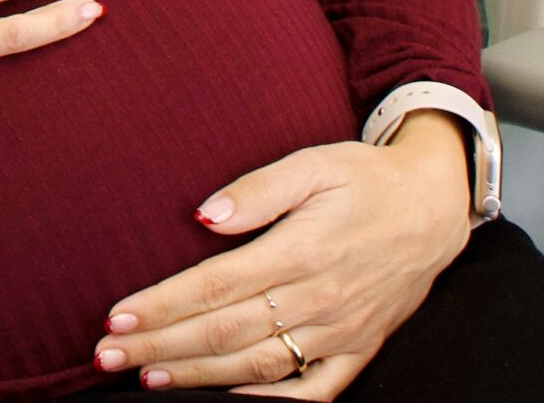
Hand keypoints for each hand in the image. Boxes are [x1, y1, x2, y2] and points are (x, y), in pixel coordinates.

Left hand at [93, 116, 471, 393]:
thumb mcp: (314, 164)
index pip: (216, 286)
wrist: (435, 208)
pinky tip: (231, 402)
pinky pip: (316, 391)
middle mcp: (319, 299)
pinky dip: (273, 402)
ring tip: (149, 379)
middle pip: (225, 332)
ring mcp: (340, 331)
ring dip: (200, 377)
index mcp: (302, 251)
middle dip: (161, 346)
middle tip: (108, 354)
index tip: (117, 315)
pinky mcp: (360, 348)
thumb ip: (258, 190)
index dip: (163, 304)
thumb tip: (203, 215)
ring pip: (258, 365)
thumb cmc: (366, 179)